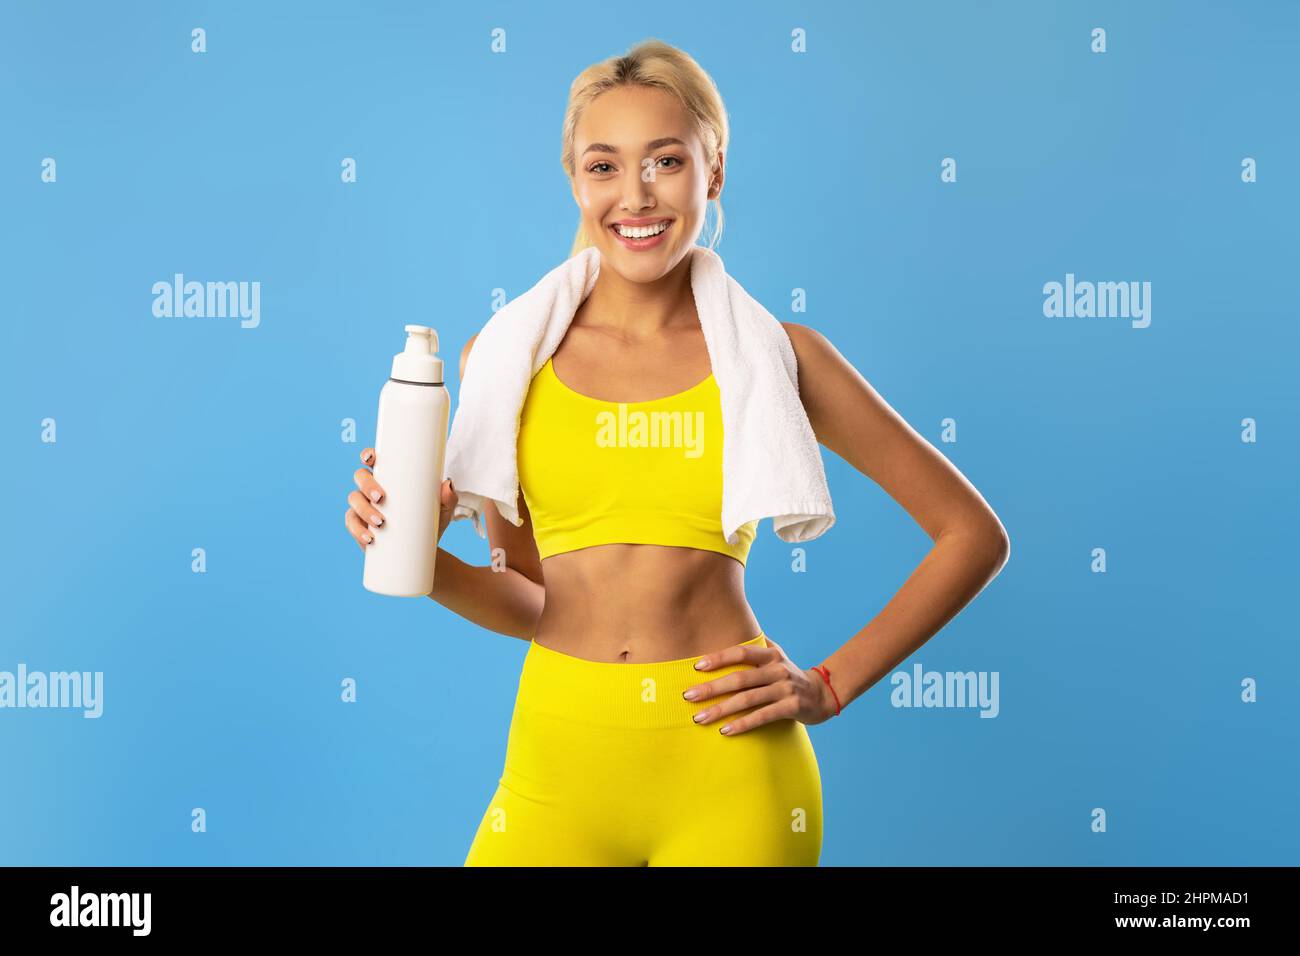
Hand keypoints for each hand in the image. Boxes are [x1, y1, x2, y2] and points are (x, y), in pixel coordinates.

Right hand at [344, 447, 458, 550]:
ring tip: (380, 522)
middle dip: (367, 485)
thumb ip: (448, 497)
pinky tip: (369, 537)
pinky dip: (357, 530)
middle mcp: (372, 488)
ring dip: (364, 509)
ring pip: (354, 499)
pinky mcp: (360, 524)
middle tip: (381, 498)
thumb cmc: (430, 521)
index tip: (371, 458)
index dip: (368, 455)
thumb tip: (447, 484)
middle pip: (360, 477)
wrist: (423, 548)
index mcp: (389, 477)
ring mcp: (363, 505)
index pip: (373, 460)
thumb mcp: (442, 508)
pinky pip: (351, 523)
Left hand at [684, 636, 838, 734]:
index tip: (696, 666)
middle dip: (711, 688)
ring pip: (748, 699)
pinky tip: (725, 730)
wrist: (822, 694)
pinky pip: (762, 716)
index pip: (741, 652)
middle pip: (740, 678)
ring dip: (721, 709)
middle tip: (688, 696)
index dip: (719, 658)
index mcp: (771, 655)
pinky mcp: (792, 707)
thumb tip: (728, 631)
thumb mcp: (776, 656)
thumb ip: (756, 647)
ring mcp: (785, 689)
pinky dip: (742, 724)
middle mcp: (778, 669)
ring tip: (699, 718)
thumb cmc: (789, 675)